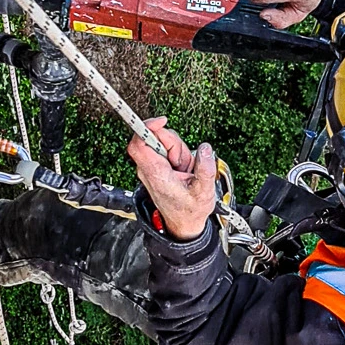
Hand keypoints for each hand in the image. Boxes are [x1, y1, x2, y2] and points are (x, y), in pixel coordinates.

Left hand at [130, 116, 216, 240]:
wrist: (184, 223)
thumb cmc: (189, 211)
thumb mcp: (204, 193)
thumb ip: (205, 169)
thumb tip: (205, 149)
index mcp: (156, 174)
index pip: (139, 144)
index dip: (147, 128)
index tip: (162, 121)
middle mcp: (149, 169)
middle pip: (156, 139)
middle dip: (174, 144)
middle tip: (185, 163)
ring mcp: (153, 167)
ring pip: (164, 143)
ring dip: (179, 152)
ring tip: (185, 171)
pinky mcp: (158, 166)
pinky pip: (168, 151)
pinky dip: (179, 156)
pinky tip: (183, 170)